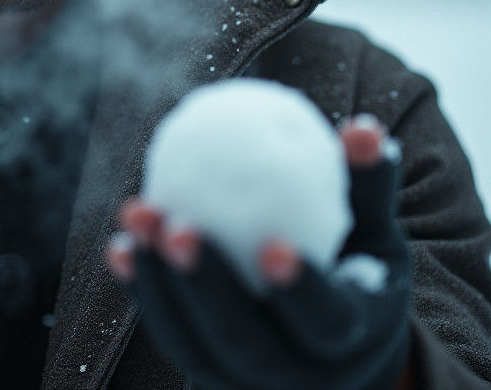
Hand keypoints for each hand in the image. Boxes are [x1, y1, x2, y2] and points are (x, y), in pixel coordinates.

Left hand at [107, 116, 411, 389]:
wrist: (335, 348)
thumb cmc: (356, 268)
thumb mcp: (373, 235)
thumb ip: (365, 188)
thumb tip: (364, 130)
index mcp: (350, 341)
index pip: (325, 322)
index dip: (301, 289)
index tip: (274, 246)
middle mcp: (298, 378)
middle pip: (246, 342)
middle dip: (206, 285)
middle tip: (179, 227)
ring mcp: (246, 382)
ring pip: (194, 343)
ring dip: (160, 281)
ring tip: (138, 217)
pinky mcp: (206, 373)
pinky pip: (169, 332)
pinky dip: (143, 291)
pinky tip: (120, 246)